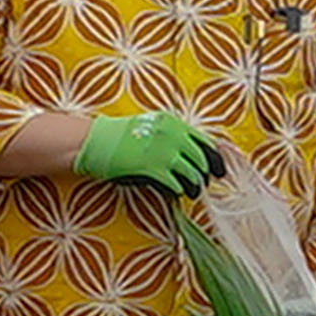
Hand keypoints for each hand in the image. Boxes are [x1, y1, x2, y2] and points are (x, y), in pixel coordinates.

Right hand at [73, 109, 218, 195]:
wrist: (96, 142)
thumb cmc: (121, 136)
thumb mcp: (151, 126)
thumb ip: (173, 135)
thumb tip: (194, 153)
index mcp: (173, 123)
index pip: (206, 142)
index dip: (216, 158)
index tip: (219, 170)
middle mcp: (172, 136)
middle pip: (202, 160)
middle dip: (206, 174)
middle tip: (204, 184)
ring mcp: (164, 153)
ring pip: (192, 175)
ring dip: (194, 186)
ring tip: (192, 192)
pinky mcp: (154, 170)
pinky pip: (175, 185)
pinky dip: (178, 190)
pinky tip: (175, 191)